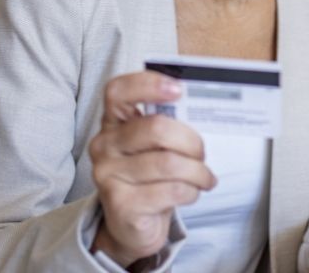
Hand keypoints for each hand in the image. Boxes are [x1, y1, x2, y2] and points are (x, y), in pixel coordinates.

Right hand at [88, 71, 216, 265]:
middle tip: (201, 153)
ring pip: (169, 163)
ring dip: (198, 172)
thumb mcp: (155, 147)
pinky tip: (191, 193)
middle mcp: (104, 145)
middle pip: (156, 128)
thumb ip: (168, 125)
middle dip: (191, 141)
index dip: (148, 84)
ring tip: (204, 177)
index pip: (117, 91)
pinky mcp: (121, 204)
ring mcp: (108, 175)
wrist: (133, 225)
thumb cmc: (151, 177)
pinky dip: (192, 191)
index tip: (179, 89)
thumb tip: (203, 105)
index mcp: (113, 122)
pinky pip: (172, 190)